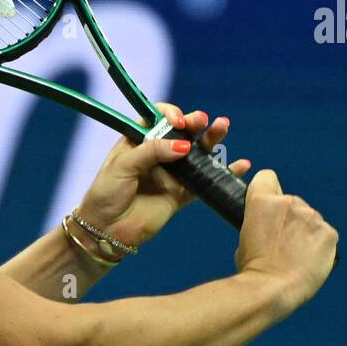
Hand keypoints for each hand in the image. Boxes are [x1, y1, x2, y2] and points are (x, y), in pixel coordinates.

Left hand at [74, 103, 249, 252]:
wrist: (106, 230)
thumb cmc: (106, 193)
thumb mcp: (123, 166)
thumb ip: (152, 152)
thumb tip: (184, 146)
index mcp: (138, 142)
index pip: (158, 119)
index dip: (170, 115)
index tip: (176, 120)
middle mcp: (157, 155)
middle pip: (182, 132)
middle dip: (194, 122)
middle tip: (201, 120)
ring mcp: (171, 174)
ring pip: (197, 153)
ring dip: (211, 139)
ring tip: (222, 127)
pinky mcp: (181, 195)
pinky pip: (206, 181)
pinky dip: (224, 172)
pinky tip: (240, 164)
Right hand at [234, 168, 337, 310]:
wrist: (272, 289)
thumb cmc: (253, 268)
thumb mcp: (244, 237)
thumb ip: (259, 221)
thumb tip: (270, 225)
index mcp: (262, 201)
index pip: (267, 177)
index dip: (266, 190)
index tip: (267, 206)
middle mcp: (289, 202)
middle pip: (291, 201)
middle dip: (288, 217)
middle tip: (281, 242)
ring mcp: (312, 217)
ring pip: (309, 218)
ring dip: (304, 231)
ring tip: (295, 256)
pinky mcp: (329, 233)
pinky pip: (325, 234)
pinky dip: (318, 245)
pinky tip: (308, 261)